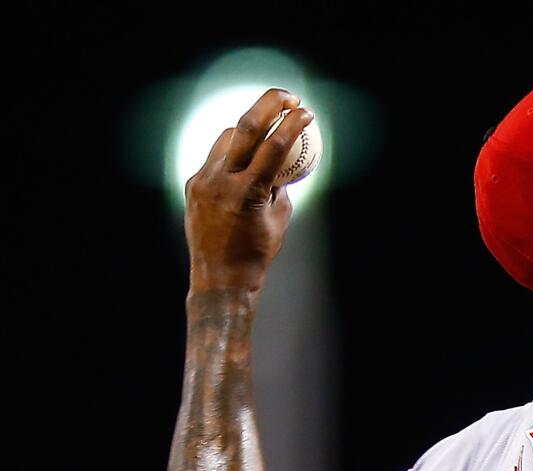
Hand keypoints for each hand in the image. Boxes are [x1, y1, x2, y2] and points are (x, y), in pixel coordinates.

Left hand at [184, 88, 313, 293]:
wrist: (220, 278)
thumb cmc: (257, 253)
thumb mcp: (279, 219)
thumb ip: (279, 187)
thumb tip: (282, 164)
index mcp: (248, 193)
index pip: (273, 147)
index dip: (292, 125)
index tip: (306, 112)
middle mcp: (221, 181)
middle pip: (244, 127)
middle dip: (268, 105)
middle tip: (287, 96)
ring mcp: (203, 181)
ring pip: (226, 139)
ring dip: (248, 130)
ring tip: (266, 130)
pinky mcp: (193, 184)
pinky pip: (215, 158)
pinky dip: (232, 154)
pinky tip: (245, 159)